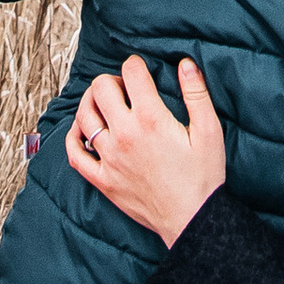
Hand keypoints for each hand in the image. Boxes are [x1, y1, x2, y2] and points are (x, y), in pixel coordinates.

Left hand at [66, 53, 226, 243]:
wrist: (193, 220)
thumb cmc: (203, 176)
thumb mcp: (209, 131)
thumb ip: (197, 93)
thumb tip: (186, 64)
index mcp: (151, 119)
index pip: (131, 73)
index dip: (136, 64)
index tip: (141, 69)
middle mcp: (124, 135)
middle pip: (101, 89)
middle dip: (112, 80)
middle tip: (125, 88)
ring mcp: (110, 159)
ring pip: (84, 117)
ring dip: (90, 101)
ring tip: (104, 102)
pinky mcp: (103, 180)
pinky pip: (75, 155)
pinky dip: (73, 138)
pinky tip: (82, 130)